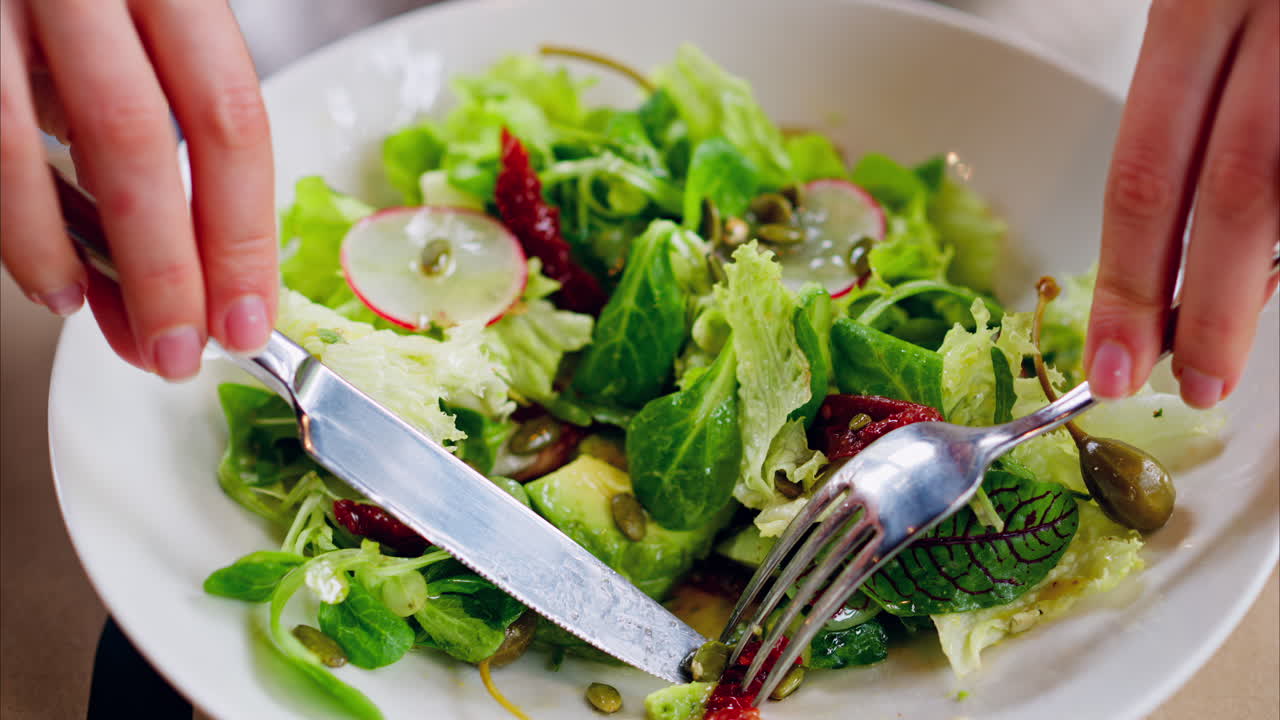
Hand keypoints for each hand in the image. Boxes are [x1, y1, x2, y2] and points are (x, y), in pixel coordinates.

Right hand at [0, 0, 276, 379]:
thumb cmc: (77, 7)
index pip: (227, 112)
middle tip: (183, 350)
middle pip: (140, 137)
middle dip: (169, 267)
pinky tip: (53, 281)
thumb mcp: (133, 44)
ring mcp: (0, 1)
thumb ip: (154, 135)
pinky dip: (19, 230)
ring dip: (79, 262)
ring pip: (28, 145)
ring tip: (119, 331)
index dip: (242, 229)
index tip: (249, 314)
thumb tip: (189, 273)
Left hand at [1086, 0, 1277, 407]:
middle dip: (1208, 308)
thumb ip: (1204, 117)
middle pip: (1240, 191)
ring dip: (1268, 275)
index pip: (1147, 163)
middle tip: (1190, 384)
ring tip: (1235, 336)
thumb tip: (1201, 266)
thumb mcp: (1216, 8)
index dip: (1127, 277)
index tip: (1112, 361)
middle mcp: (1279, 8)